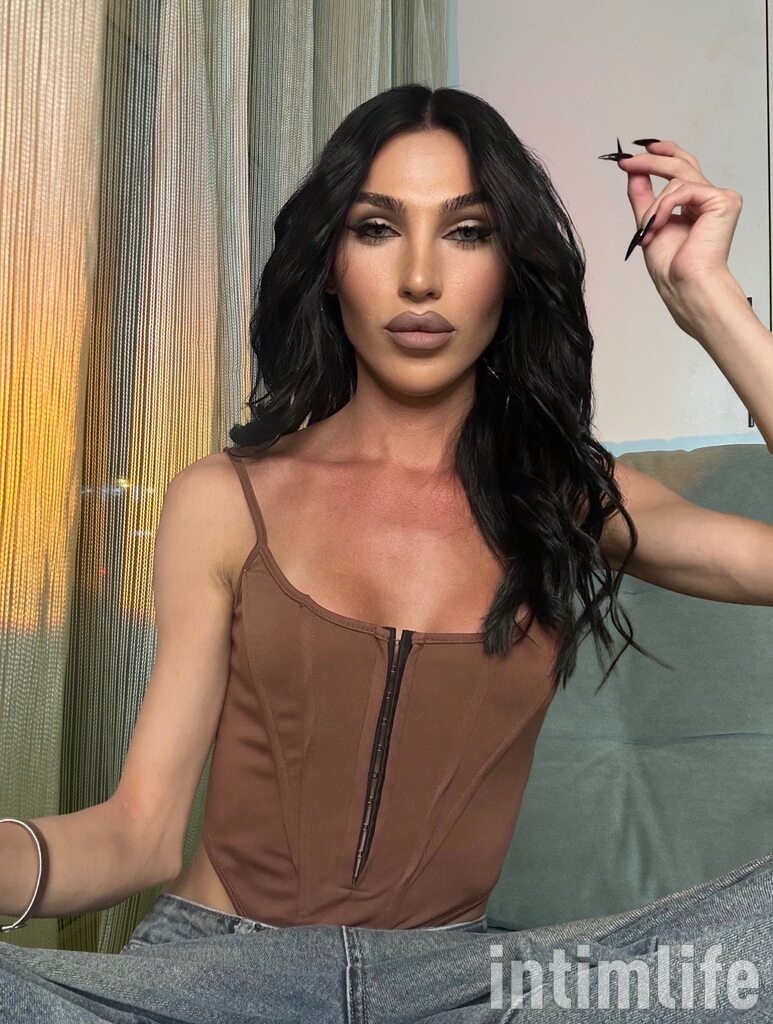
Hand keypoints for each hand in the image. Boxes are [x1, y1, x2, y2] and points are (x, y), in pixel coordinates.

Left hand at [617, 140, 743, 316]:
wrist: (684, 284)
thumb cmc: (672, 266)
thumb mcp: (648, 222)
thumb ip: (642, 195)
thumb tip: (632, 170)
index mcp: (694, 204)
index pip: (681, 167)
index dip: (661, 154)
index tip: (636, 152)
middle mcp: (708, 198)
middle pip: (681, 164)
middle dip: (651, 160)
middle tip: (627, 162)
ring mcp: (718, 198)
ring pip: (677, 179)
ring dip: (654, 205)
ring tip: (649, 228)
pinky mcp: (723, 200)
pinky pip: (683, 190)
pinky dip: (665, 206)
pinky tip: (659, 225)